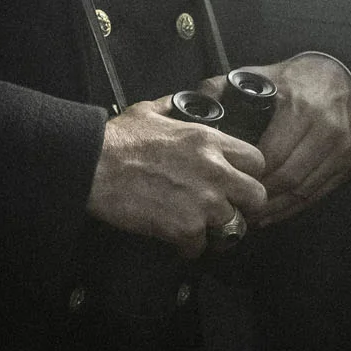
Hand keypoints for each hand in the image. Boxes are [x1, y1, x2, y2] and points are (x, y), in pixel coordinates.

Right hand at [87, 98, 267, 257]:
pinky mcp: (186, 227)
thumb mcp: (148, 111)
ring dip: (216, 228)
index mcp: (208, 140)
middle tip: (227, 208)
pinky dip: (188, 246)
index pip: (256, 159)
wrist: (94, 165)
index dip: (247, 172)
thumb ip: (171, 108)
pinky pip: (201, 246)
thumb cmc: (117, 139)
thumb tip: (175, 104)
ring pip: (234, 225)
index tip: (235, 179)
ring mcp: (203, 202)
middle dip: (244, 204)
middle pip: (257, 196)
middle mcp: (214, 171)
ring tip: (198, 226)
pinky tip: (175, 239)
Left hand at [202, 52, 350, 227]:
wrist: (338, 77)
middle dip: (261, 197)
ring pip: (304, 190)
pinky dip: (295, 207)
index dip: (249, 174)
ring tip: (251, 216)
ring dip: (277, 208)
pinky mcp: (350, 162)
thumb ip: (223, 86)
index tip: (228, 184)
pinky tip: (274, 213)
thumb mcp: (258, 75)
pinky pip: (319, 193)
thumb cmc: (291, 80)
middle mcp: (326, 130)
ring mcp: (342, 149)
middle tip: (236, 207)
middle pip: (289, 177)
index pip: (272, 154)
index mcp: (300, 108)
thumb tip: (195, 103)